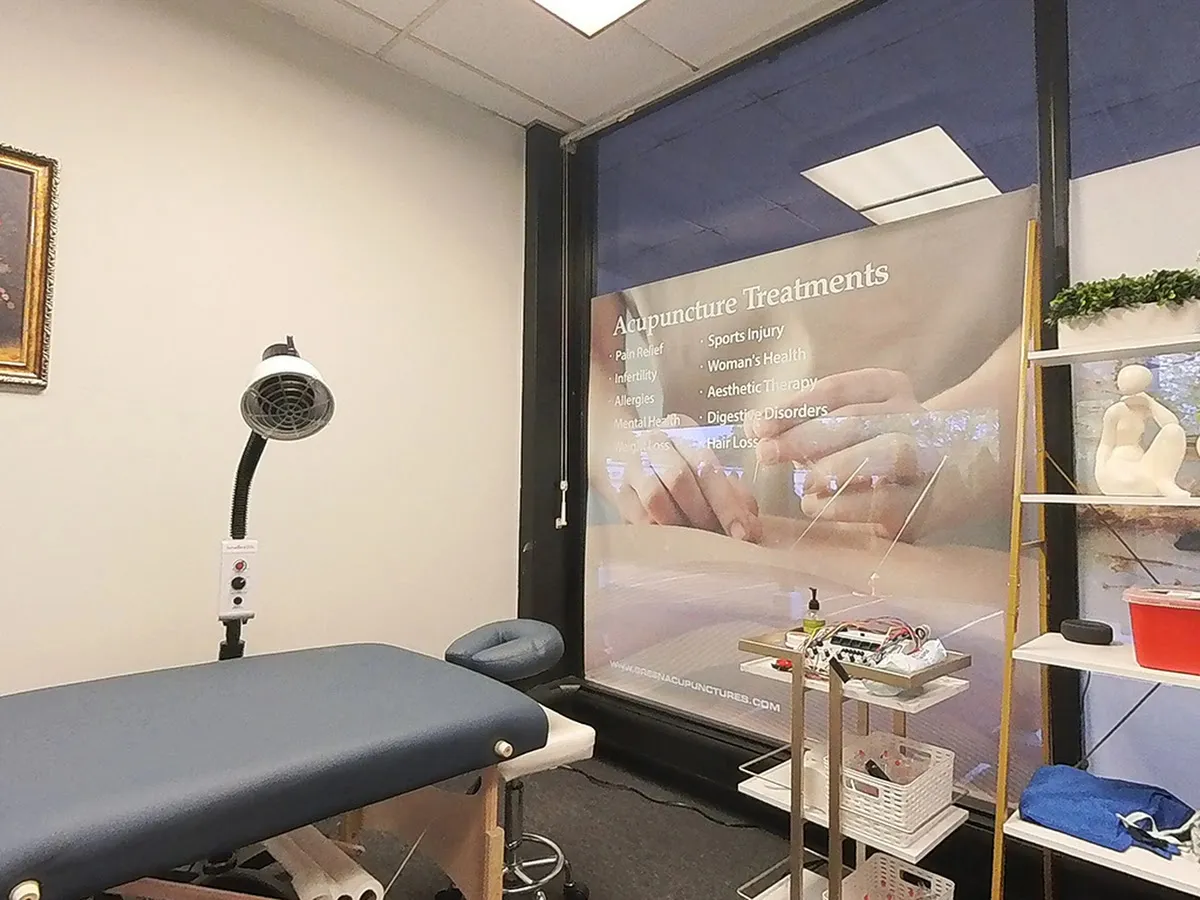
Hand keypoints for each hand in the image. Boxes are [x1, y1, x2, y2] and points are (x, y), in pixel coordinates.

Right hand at [611, 418, 761, 541]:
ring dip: (679, 522)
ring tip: (694, 538)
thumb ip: (731, 492)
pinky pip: (638, 516)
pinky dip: (659, 531)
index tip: (743, 532)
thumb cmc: (672, 464)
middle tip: (719, 537)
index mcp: (682, 430)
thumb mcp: (701, 466)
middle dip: (704, 514)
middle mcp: (654, 442)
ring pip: (655, 497)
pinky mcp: (617, 490)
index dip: (727, 503)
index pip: (707, 465)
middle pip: (680, 478)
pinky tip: (672, 539)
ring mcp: (631, 465)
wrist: (616, 450)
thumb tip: (750, 525)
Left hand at [745, 369, 971, 538]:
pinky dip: (847, 503)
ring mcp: (927, 456)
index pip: (837, 390)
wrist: (957, 475)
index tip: (758, 425)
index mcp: (888, 388)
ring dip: (837, 465)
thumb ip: (804, 424)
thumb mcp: (846, 425)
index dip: (794, 407)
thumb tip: (755, 426)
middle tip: (766, 453)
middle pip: (857, 419)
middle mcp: (912, 415)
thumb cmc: (877, 446)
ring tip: (802, 483)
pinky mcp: (926, 502)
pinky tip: (816, 505)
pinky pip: (890, 498)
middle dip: (805, 436)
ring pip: (888, 451)